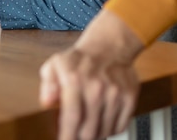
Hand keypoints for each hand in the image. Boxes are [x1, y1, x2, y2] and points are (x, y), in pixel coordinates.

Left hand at [39, 10, 142, 139]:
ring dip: (95, 134)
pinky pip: (120, 127)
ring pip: (104, 132)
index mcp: (75, 80)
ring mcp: (115, 94)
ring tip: (88, 125)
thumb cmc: (80, 58)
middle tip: (76, 134)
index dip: (67, 137)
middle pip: (89, 132)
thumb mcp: (55, 65)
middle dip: (80, 137)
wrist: (109, 45)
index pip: (71, 119)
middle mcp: (96, 88)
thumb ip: (48, 85)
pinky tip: (102, 118)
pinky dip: (110, 128)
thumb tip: (47, 102)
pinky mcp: (129, 97)